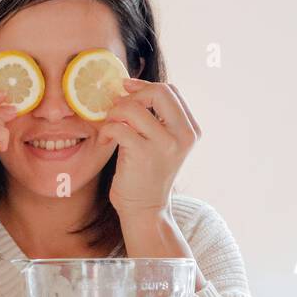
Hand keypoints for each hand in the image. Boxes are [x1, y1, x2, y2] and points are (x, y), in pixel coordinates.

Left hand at [97, 80, 201, 216]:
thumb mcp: (160, 144)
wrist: (145, 210)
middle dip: (132, 95)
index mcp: (190, 130)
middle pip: (159, 91)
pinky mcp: (144, 154)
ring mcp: (165, 144)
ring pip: (133, 107)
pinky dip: (107, 130)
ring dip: (114, 114)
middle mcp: (183, 135)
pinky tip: (106, 141)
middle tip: (117, 110)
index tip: (126, 90)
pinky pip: (119, 127)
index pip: (170, 91)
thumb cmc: (146, 175)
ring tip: (109, 128)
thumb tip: (130, 88)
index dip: (145, 86)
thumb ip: (156, 119)